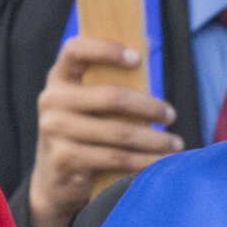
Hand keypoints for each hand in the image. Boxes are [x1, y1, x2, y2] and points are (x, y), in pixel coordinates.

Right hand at [25, 36, 177, 226]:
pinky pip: (115, 158)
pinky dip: (143, 162)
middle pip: (112, 97)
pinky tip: (159, 163)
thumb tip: (147, 46)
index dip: (106, 49)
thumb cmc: (83, 132)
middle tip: (171, 115)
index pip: (76, 50)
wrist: (54, 180)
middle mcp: (51, 100)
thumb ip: (110, 79)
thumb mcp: (88, 103)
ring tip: (175, 144)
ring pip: (118, 133)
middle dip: (150, 107)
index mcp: (59, 78)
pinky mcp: (64, 160)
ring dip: (154, 140)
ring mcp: (54, 131)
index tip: (137, 58)